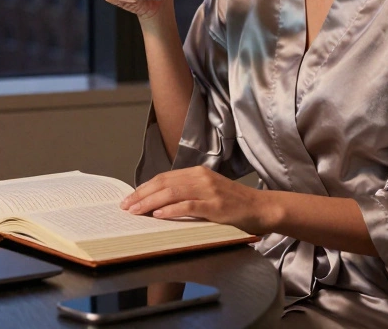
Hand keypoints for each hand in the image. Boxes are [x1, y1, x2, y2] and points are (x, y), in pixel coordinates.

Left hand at [118, 167, 274, 235]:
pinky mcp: (216, 206)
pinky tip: (159, 215)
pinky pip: (189, 206)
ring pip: (172, 193)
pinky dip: (172, 210)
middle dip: (141, 195)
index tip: (129, 198)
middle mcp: (201, 177)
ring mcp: (209, 191)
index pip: (164, 177)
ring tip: (136, 211)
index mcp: (198, 172)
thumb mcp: (208, 192)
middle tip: (126, 206)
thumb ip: (187, 192)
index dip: (144, 187)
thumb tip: (158, 202)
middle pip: (164, 183)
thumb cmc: (234, 203)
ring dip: (151, 203)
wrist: (261, 208)